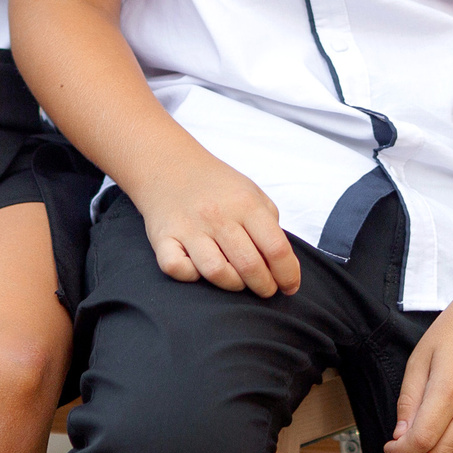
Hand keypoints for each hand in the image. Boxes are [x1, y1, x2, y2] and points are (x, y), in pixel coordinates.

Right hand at [125, 148, 300, 297]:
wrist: (169, 164)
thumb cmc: (216, 185)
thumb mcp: (252, 193)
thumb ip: (269, 224)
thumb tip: (283, 263)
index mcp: (245, 204)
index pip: (277, 248)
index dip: (288, 275)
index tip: (289, 287)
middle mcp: (217, 215)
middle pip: (250, 265)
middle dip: (264, 286)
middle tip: (266, 289)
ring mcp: (188, 227)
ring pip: (216, 272)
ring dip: (232, 284)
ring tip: (237, 281)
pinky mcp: (163, 237)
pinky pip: (176, 268)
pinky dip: (189, 275)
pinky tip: (198, 270)